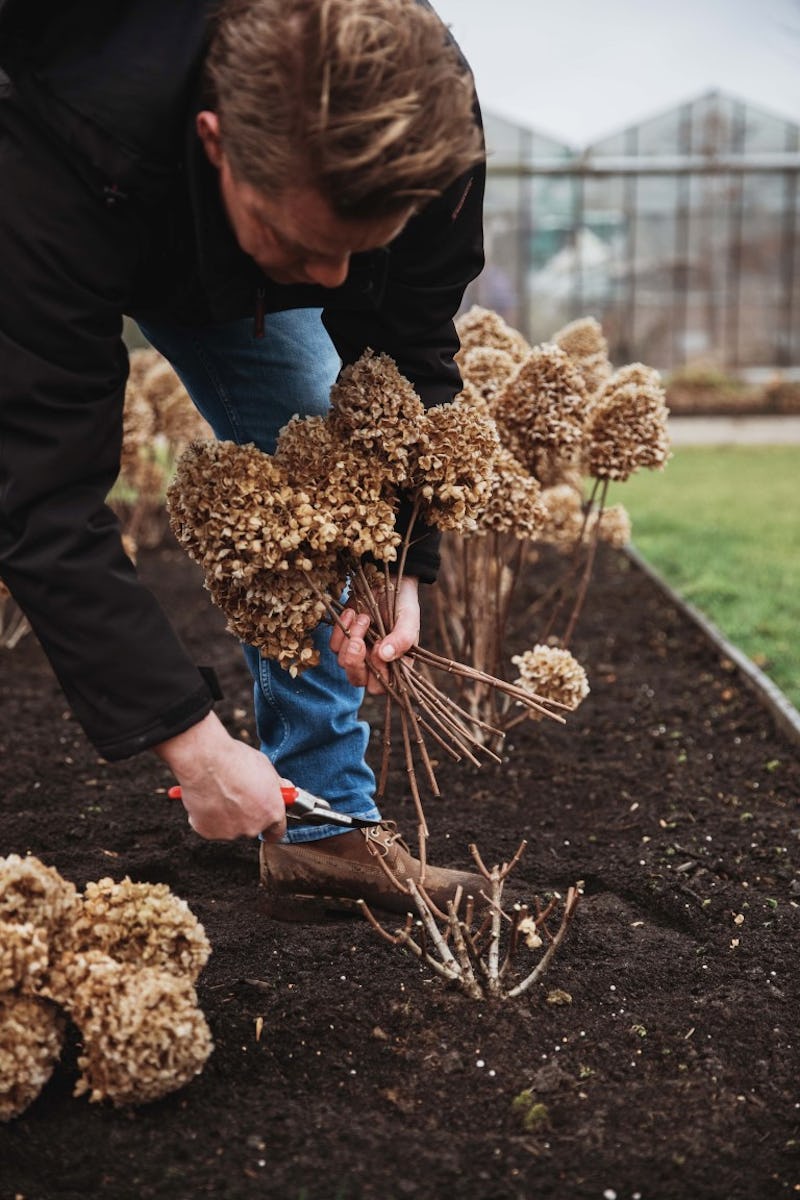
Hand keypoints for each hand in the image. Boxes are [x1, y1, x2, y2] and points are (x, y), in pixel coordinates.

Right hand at [153, 711, 286, 840]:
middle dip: (247, 814)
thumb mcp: (266, 767)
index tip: (265, 818)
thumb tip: (284, 791)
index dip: (271, 824)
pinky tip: (208, 798)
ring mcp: (230, 832)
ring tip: (219, 792)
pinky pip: (211, 826)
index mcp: (272, 812)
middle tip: (237, 794)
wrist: (204, 761)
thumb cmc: (235, 760)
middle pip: (252, 827)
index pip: (277, 831)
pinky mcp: (209, 832)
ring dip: (227, 815)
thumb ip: (276, 787)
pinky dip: (208, 816)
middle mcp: (253, 827)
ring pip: (231, 827)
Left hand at [329, 575, 419, 694]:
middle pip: (357, 679)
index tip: (378, 647)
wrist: (388, 581)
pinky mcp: (344, 640)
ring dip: (351, 638)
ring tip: (363, 617)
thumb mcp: (409, 619)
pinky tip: (351, 613)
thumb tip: (385, 655)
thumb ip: (402, 639)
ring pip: (343, 662)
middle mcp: (375, 664)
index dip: (377, 672)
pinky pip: (334, 645)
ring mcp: (358, 653)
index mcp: (395, 666)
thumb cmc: (403, 604)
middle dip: (355, 661)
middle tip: (359, 641)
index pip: (381, 686)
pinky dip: (340, 630)